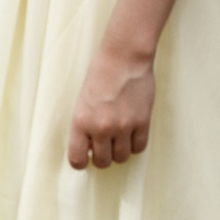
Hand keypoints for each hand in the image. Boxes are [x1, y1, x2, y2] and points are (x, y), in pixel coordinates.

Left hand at [67, 46, 155, 169]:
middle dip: (103, 157)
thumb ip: (86, 126)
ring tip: (120, 138)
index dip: (82, 162)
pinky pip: (139, 147)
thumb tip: (92, 147)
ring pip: (122, 158)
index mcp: (81, 121)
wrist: (124, 57)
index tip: (86, 158)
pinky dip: (135, 144)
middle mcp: (101, 127)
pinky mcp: (142, 121)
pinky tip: (132, 133)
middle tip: (106, 145)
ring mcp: (123, 125)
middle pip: (102, 162)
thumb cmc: (101, 75)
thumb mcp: (83, 101)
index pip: (77, 159)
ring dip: (120, 151)